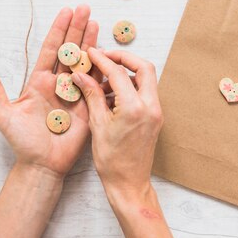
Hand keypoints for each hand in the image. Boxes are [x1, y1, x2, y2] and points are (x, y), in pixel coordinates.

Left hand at [0, 6, 98, 177]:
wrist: (41, 165)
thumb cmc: (22, 142)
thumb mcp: (4, 114)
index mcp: (40, 82)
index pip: (51, 50)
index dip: (59, 30)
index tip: (66, 11)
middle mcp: (59, 84)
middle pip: (70, 50)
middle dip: (77, 29)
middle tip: (85, 8)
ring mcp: (75, 94)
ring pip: (85, 63)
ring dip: (91, 43)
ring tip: (96, 22)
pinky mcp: (88, 106)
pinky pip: (97, 85)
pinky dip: (102, 69)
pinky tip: (108, 54)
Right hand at [71, 48, 162, 199]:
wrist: (129, 184)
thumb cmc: (111, 160)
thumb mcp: (97, 124)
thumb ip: (92, 95)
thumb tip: (81, 75)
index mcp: (135, 108)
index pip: (119, 73)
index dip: (103, 60)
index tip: (91, 53)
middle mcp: (151, 106)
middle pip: (144, 67)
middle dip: (124, 58)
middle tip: (104, 57)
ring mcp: (156, 112)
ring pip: (146, 79)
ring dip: (126, 73)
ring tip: (103, 81)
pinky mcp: (155, 117)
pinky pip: (145, 92)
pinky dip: (130, 87)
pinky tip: (111, 95)